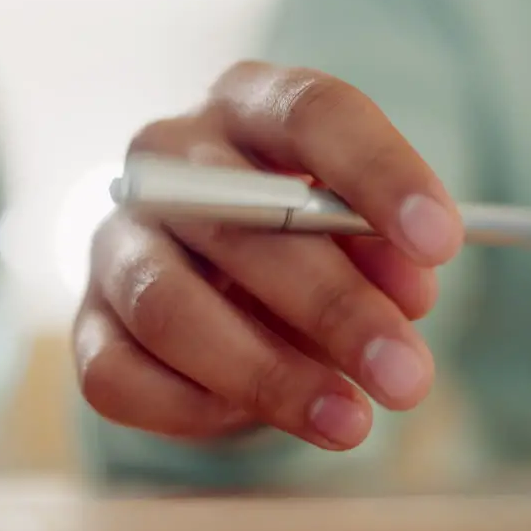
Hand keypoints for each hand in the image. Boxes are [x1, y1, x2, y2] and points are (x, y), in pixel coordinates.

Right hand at [74, 61, 463, 450]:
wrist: (226, 289)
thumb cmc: (312, 247)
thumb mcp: (365, 237)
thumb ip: (388, 254)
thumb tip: (408, 294)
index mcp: (249, 106)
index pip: (311, 113)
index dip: (378, 175)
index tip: (442, 245)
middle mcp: (169, 159)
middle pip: (243, 221)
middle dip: (336, 308)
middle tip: (408, 376)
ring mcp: (116, 239)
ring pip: (171, 307)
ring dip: (268, 374)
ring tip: (351, 424)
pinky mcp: (88, 322)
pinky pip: (119, 376)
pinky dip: (193, 408)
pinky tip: (251, 420)